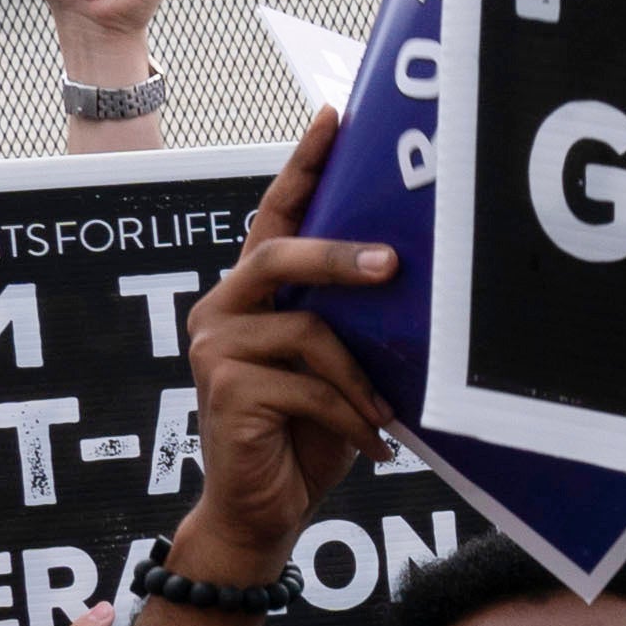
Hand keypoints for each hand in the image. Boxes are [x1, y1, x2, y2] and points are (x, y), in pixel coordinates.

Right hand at [170, 107, 403, 582]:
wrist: (262, 509)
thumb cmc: (305, 435)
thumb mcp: (337, 369)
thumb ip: (348, 324)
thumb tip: (410, 277)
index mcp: (251, 294)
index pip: (276, 217)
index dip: (304, 167)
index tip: (335, 117)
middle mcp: (222, 308)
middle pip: (279, 255)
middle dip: (341, 257)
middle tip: (394, 265)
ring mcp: (215, 345)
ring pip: (308, 331)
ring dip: (360, 378)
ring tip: (385, 415)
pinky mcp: (223, 387)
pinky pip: (307, 386)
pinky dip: (349, 415)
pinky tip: (371, 445)